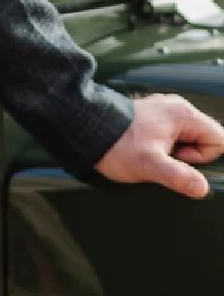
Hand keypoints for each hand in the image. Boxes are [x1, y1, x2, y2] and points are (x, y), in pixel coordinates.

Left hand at [95, 93, 223, 197]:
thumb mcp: (150, 165)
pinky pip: (173, 137)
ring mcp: (164, 112)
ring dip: (174, 154)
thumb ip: (180, 177)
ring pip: (188, 140)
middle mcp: (176, 108)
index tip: (178, 158)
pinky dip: (164, 148)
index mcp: (183, 113)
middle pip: (204, 139)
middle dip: (188, 157)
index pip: (218, 139)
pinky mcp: (152, 118)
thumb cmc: (116, 143)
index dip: (203, 157)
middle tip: (162, 157)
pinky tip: (146, 150)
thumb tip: (202, 187)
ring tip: (151, 153)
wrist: (86, 128)